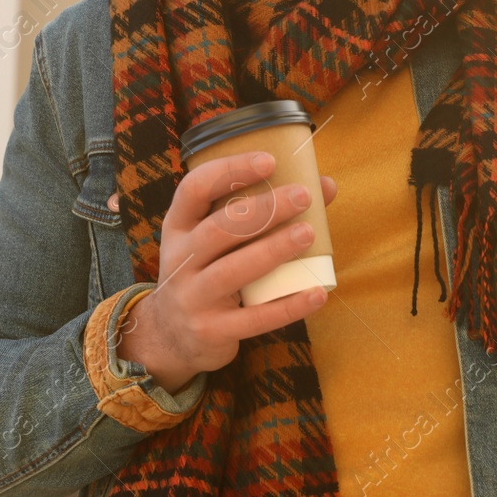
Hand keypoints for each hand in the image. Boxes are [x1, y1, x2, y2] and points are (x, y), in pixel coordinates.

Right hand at [117, 151, 337, 392]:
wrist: (171, 335)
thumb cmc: (207, 271)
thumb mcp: (215, 240)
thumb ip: (262, 211)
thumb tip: (325, 185)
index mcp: (179, 227)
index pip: (194, 189)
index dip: (229, 171)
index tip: (269, 161)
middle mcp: (180, 259)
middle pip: (219, 229)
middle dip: (263, 209)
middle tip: (303, 196)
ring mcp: (193, 298)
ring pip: (233, 271)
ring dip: (273, 250)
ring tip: (309, 233)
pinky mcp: (211, 331)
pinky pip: (254, 319)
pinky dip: (288, 306)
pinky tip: (317, 293)